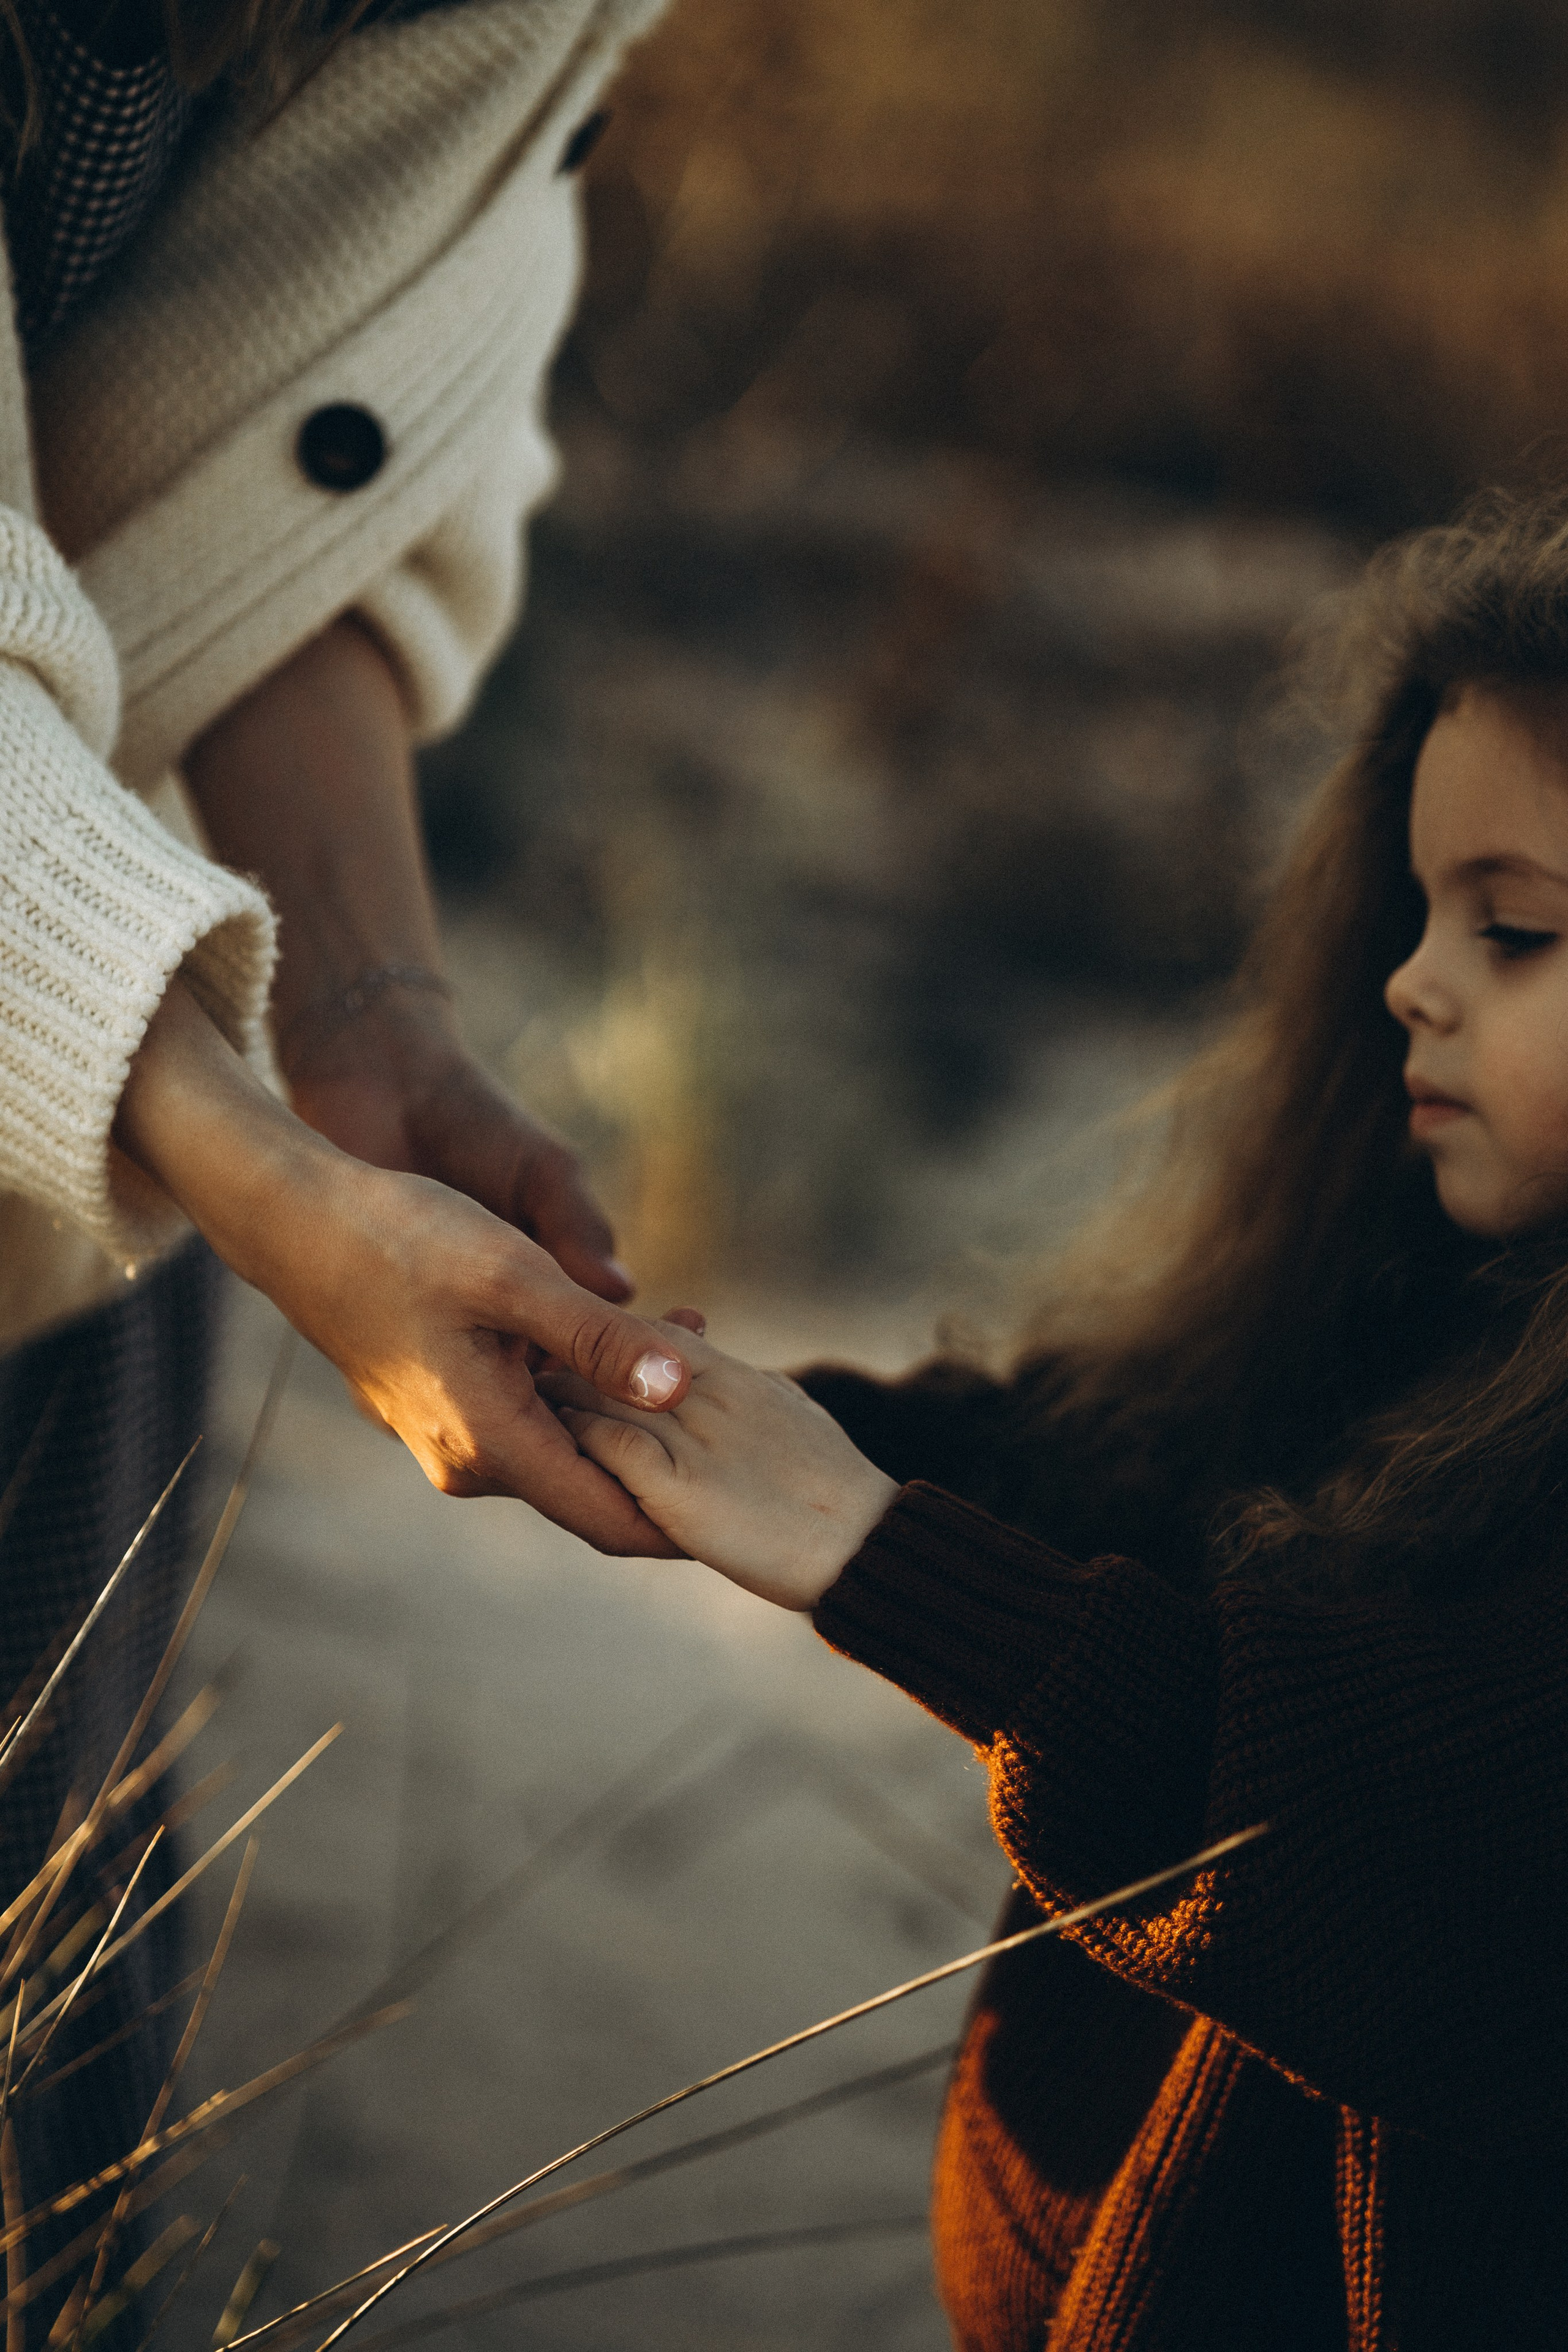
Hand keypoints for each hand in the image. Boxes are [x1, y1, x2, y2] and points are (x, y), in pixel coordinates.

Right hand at [116, 985, 691, 1552]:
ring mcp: (452, 1435)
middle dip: (668, 1442)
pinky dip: (585, 1380)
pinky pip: (533, 1409)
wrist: (297, 1220)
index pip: (610, 1519)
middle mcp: (470, 1459)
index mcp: (490, 1445)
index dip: (684, 1520)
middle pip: (594, 1480)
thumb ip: (601, 1339)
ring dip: (628, 1399)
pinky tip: (627, 1327)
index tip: (749, 1500)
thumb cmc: (398, 1238)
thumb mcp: (514, 1277)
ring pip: (565, 1438)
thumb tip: (681, 1389)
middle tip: (737, 1384)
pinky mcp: (445, 1401)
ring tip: (694, 1331)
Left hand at [548, 1322, 899, 1607]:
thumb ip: (751, 1389)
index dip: (609, 1338)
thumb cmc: (838, 1487)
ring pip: (608, 1400)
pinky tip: (548, 1442)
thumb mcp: (792, 1413)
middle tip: (525, 1363)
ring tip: (521, 1397)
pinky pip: (615, 1452)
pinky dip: (579, 1442)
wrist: (866, 1543)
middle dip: (570, 1362)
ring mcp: (695, 1442)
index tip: (572, 1344)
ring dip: (561, 1397)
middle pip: (618, 1360)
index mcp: (737, 1376)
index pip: (655, 1335)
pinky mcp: (682, 1493)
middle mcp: (711, 1397)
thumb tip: (726, 1372)